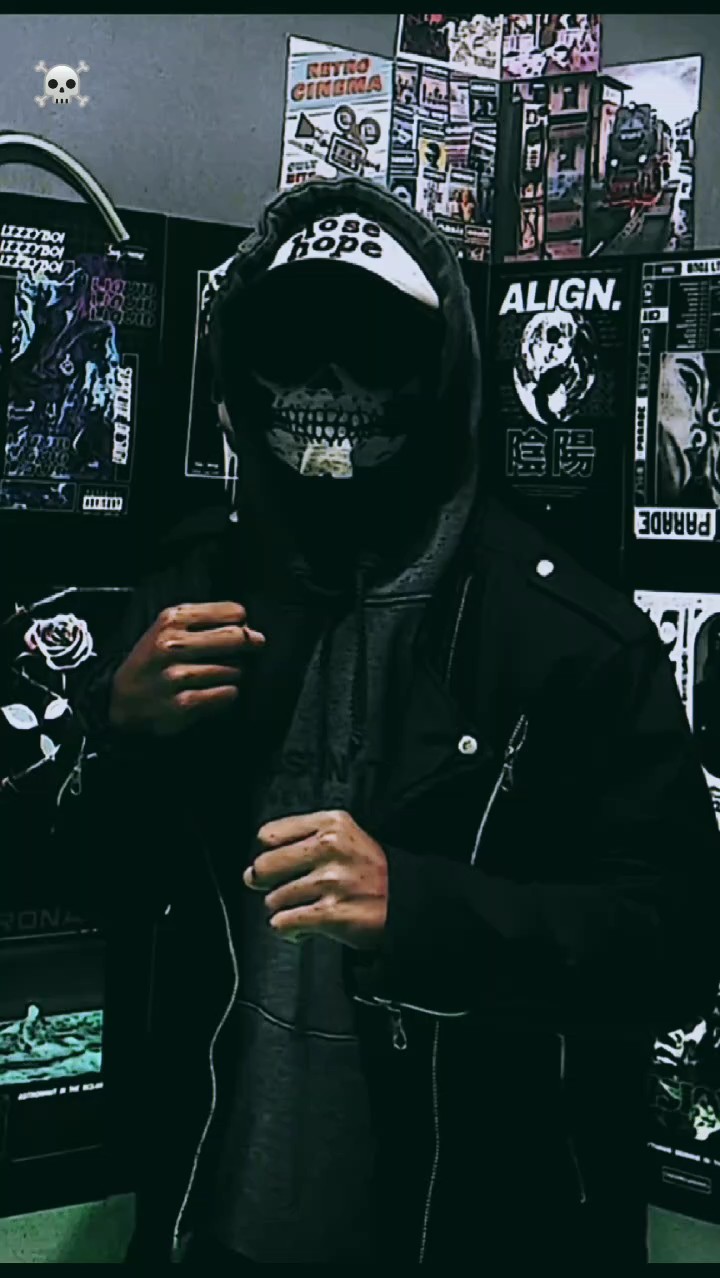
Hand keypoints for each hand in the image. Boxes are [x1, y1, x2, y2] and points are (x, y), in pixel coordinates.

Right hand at [109, 601, 264, 736]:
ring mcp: (176, 676)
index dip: (242, 622)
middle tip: (252, 649)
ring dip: (236, 672)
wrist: (122, 698)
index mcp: (172, 619)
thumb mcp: (169, 627)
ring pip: (234, 669)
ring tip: (224, 673)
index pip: (232, 612)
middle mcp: (172, 645)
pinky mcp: (183, 705)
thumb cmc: (155, 659)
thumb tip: (251, 628)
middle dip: (248, 644)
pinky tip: (220, 691)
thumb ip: (205, 620)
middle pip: (236, 638)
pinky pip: (226, 694)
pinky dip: (229, 693)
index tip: (240, 628)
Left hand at [243, 809, 388, 950]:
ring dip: (281, 908)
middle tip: (271, 888)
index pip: (270, 834)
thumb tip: (255, 867)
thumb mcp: (345, 835)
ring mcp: (331, 881)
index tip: (274, 862)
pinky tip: (299, 928)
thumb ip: (304, 838)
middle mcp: (329, 847)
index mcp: (331, 824)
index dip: (266, 852)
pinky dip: (286, 929)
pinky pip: (284, 922)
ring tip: (299, 909)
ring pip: (274, 898)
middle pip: (264, 865)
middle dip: (263, 881)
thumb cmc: (371, 869)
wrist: (407, 898)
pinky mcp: (331, 913)